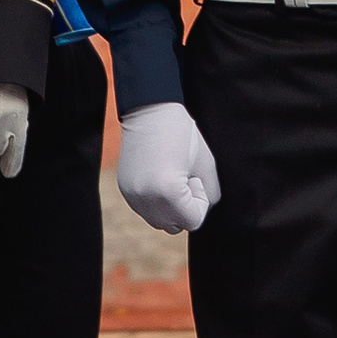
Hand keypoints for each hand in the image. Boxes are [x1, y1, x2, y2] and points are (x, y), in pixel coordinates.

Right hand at [116, 101, 221, 235]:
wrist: (149, 111)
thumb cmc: (182, 133)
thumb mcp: (206, 165)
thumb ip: (210, 194)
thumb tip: (200, 212)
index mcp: (168, 192)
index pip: (193, 222)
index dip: (200, 201)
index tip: (194, 177)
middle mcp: (146, 200)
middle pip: (175, 226)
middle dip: (185, 207)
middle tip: (184, 177)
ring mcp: (133, 197)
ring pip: (159, 221)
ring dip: (170, 207)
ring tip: (171, 177)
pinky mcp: (125, 190)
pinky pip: (146, 210)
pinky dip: (157, 201)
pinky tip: (159, 176)